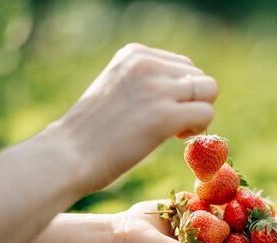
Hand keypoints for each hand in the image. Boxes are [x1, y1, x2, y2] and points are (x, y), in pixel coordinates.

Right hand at [51, 43, 218, 191]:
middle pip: (200, 77)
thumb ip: (148, 81)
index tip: (161, 110)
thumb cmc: (92, 130)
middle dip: (193, 101)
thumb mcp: (119, 88)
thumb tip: (190, 88)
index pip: (183, 65)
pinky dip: (199, 128)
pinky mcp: (165, 116)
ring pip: (209, 91)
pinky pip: (206, 113)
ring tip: (174, 130)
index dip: (181, 92)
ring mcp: (157, 88)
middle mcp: (147, 63)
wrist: (67, 155)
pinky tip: (175, 138)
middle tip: (171, 124)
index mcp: (135, 54)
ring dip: (199, 113)